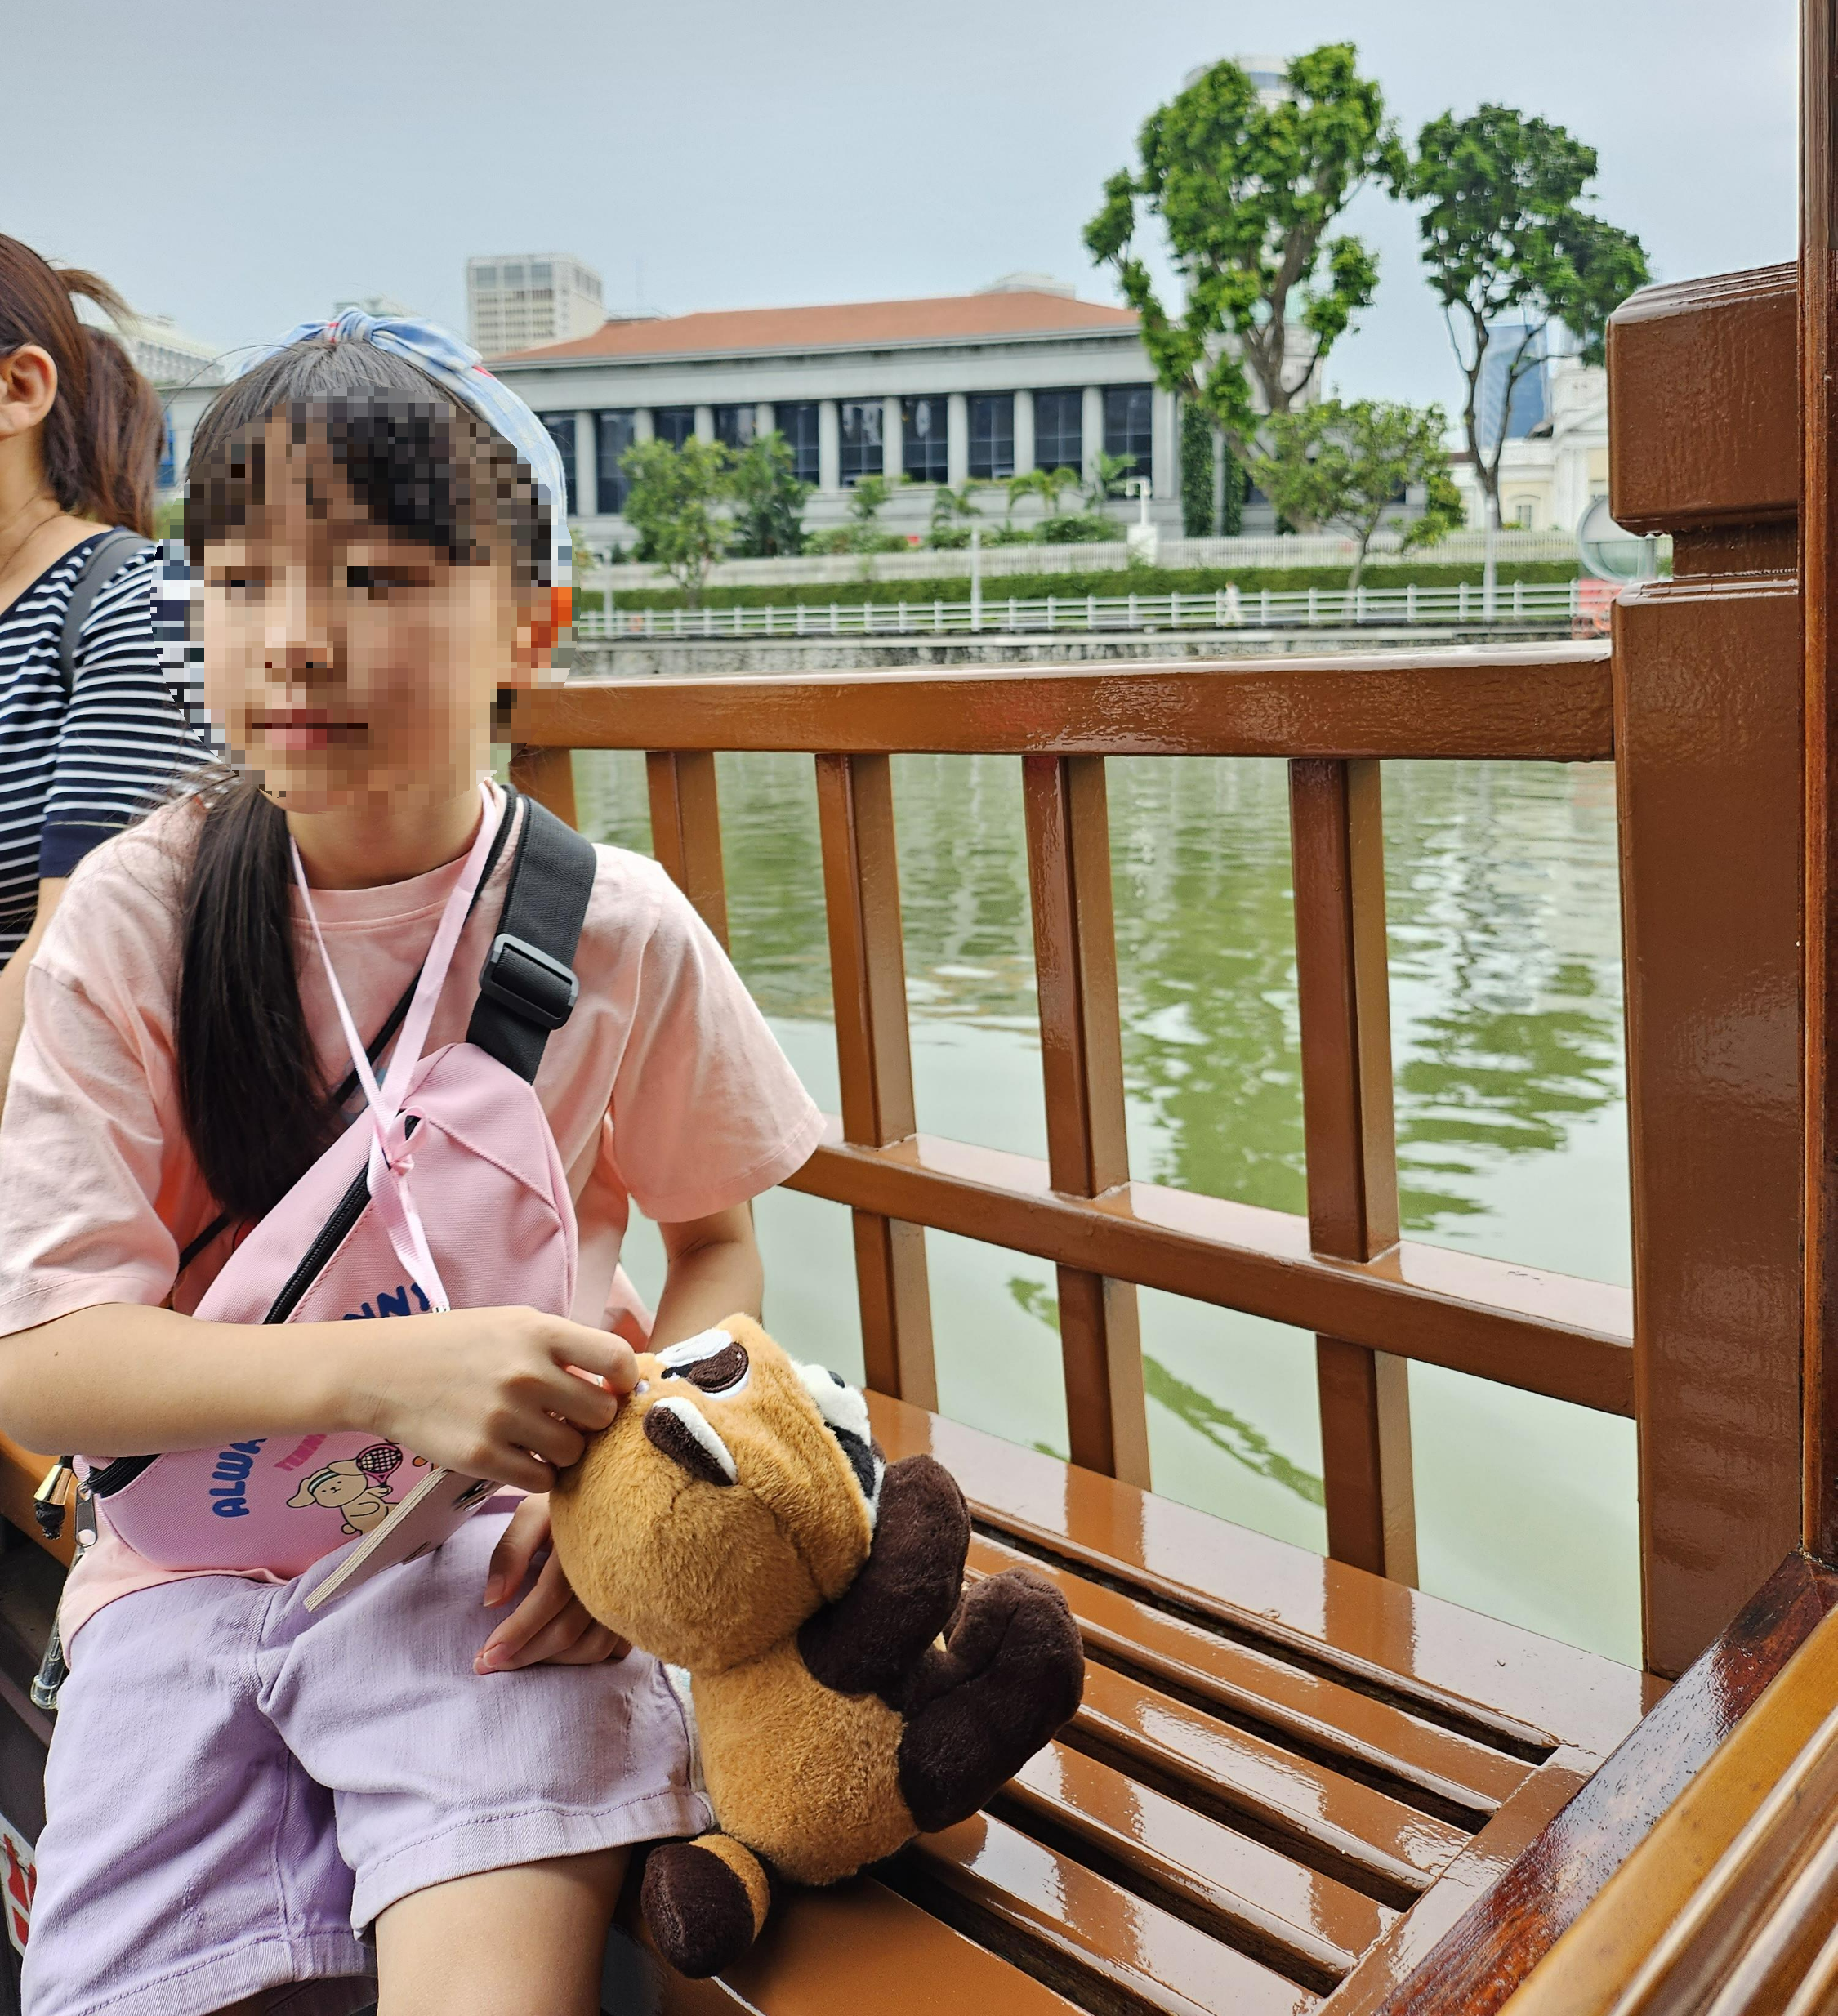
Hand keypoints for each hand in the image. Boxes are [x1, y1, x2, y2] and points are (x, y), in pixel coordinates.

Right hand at [348, 1307, 636, 1493]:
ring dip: (564, 1451)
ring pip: (572, 1453)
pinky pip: (540, 1481)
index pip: (617, 1359)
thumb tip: (623, 1377)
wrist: (384, 1371)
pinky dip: (537, 1474)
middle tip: (570, 1418)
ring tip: (539, 1436)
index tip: (613, 1388)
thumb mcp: (516, 1323)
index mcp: (540, 1332)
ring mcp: (503, 1417)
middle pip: (601, 1415)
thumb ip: (566, 1347)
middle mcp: (526, 1373)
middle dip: (591, 1421)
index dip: (625, 1380)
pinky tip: (520, 1456)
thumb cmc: (460, 1345)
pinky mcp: (481, 1456)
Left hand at [476, 1495, 629, 1672]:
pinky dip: (583, 1657)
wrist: (617, 1494)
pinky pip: (614, 1647)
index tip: (485, 1657)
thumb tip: (493, 1603)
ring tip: (521, 1659)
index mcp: (581, 1542)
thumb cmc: (568, 1503)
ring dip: (552, 1662)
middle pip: (568, 1629)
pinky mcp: (638, 1606)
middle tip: (490, 1665)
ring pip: (593, 1646)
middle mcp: (611, 1569)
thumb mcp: (533, 1514)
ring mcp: (631, 1591)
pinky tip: (556, 1653)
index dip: (516, 1631)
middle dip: (525, 1655)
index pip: (548, 1597)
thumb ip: (511, 1552)